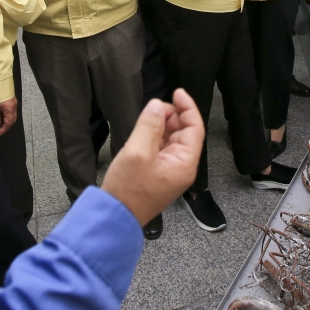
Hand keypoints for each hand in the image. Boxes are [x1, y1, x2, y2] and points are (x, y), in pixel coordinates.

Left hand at [0, 97, 17, 134]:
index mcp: (10, 108)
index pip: (9, 122)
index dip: (4, 129)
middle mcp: (14, 106)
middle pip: (13, 119)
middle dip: (7, 125)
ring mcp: (14, 102)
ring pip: (13, 115)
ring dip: (7, 120)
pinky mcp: (12, 100)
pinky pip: (12, 110)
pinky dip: (8, 115)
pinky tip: (1, 116)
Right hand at [102, 89, 203, 226]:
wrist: (114, 217)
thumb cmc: (127, 190)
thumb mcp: (137, 151)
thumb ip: (150, 125)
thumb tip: (158, 105)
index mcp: (185, 163)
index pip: (195, 128)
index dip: (188, 107)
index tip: (177, 92)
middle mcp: (181, 167)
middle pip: (184, 132)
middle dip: (172, 115)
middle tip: (154, 108)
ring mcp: (169, 171)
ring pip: (172, 138)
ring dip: (162, 125)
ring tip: (146, 119)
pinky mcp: (157, 173)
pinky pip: (161, 148)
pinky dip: (154, 136)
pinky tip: (142, 132)